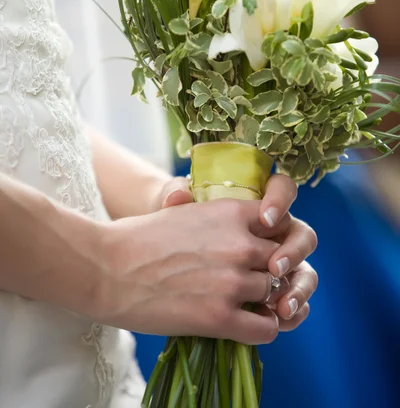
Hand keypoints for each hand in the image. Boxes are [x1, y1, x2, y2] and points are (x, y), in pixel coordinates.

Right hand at [93, 179, 298, 344]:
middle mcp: (239, 244)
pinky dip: (262, 328)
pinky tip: (246, 324)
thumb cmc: (140, 237)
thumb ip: (219, 214)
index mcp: (231, 211)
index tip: (267, 249)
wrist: (107, 268)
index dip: (278, 238)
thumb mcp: (185, 210)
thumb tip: (238, 222)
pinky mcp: (220, 316)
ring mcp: (232, 281)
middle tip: (256, 279)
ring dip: (266, 300)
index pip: (282, 223)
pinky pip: (266, 328)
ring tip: (248, 303)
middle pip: (282, 260)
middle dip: (273, 271)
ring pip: (276, 293)